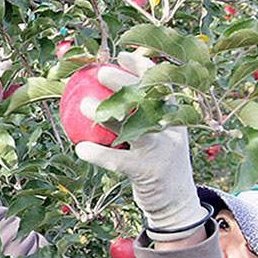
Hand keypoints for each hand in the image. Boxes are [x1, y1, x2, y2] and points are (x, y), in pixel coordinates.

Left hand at [74, 54, 208, 241]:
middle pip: (149, 99)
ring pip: (134, 126)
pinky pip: (118, 160)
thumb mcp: (156, 136)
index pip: (161, 84)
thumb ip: (140, 116)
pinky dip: (99, 154)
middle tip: (101, 72)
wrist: (176, 203)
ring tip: (83, 105)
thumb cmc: (156, 162)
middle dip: (126, 82)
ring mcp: (162, 149)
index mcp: (174, 115)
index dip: (142, 66)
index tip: (120, 55)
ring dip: (107, 114)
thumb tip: (107, 91)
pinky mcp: (148, 171)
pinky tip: (80, 149)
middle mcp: (171, 128)